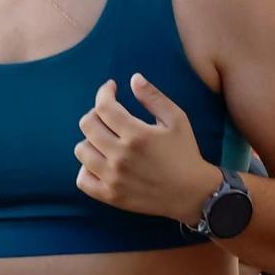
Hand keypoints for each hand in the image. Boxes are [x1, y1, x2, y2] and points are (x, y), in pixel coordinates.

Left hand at [75, 74, 217, 220]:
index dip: (104, 92)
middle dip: (95, 113)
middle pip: (87, 125)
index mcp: (137, 134)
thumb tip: (133, 78)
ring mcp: (113, 178)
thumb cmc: (185, 153)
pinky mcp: (111, 196)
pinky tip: (99, 162)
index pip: (104, 106)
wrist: (192, 193)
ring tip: (105, 139)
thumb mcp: (177, 119)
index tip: (111, 88)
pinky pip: (82, 179)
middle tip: (108, 114)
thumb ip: (154, 97)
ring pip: (81, 150)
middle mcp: (120, 156)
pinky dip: (86, 168)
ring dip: (90, 140)